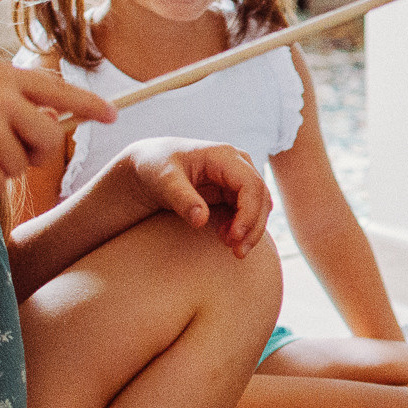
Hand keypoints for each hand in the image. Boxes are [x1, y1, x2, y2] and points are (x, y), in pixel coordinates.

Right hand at [0, 63, 113, 197]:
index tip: (112, 115)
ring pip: (21, 165)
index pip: (58, 90)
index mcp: (1, 76)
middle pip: (49, 139)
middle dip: (38, 154)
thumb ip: (10, 100)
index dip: (89, 105)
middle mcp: (0, 97)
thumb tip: (55, 123)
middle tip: (9, 154)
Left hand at [120, 138, 272, 256]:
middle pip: (261, 197)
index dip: (249, 212)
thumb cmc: (154, 167)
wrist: (147, 166)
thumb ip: (182, 199)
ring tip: (233, 249)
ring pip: (258, 206)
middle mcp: (236, 165)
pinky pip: (247, 211)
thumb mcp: (163, 181)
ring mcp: (236, 179)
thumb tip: (201, 220)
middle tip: (238, 252)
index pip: (251, 184)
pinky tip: (226, 238)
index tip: (235, 236)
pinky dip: (242, 227)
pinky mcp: (231, 192)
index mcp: (224, 156)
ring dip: (250, 230)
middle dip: (253, 226)